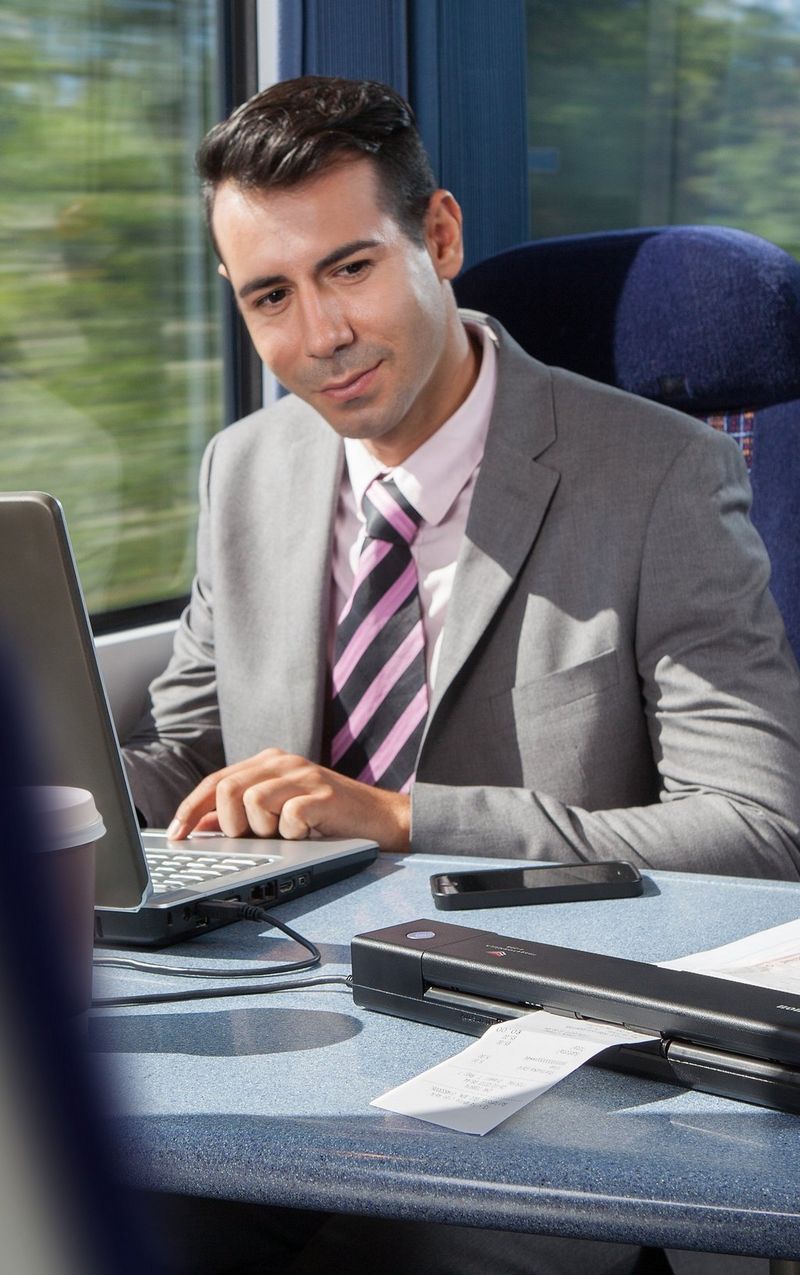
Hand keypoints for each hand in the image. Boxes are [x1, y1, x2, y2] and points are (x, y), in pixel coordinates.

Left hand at [166, 748, 410, 851]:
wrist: (382, 821)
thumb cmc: (327, 820)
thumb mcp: (277, 814)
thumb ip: (240, 814)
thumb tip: (201, 822)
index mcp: (268, 763)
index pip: (215, 781)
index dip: (190, 809)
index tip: (176, 835)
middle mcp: (283, 763)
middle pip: (227, 788)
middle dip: (230, 823)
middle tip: (252, 837)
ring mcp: (305, 776)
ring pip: (252, 801)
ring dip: (262, 829)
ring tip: (285, 834)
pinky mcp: (324, 795)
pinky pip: (288, 817)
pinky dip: (292, 834)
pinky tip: (307, 834)